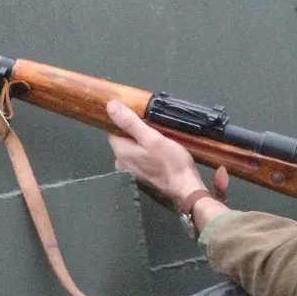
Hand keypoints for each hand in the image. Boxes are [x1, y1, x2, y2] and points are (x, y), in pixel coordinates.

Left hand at [106, 100, 227, 211]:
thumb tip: (110, 106)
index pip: (114, 129)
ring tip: (161, 143)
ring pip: (132, 150)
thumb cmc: (171, 163)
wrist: (186, 189)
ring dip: (143, 145)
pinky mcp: (140, 179)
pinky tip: (160, 156)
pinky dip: (147, 156)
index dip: (128, 122)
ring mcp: (130, 173)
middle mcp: (121, 163)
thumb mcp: (153, 138)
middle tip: (156, 132)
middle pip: (124, 140)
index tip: (144, 121)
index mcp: (121, 152)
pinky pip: (139, 161)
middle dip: (137, 134)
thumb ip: (130, 122)